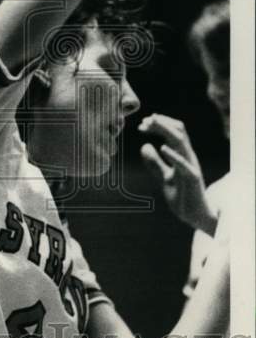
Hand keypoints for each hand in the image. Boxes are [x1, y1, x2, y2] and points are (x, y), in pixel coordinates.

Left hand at [139, 113, 216, 234]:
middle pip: (178, 131)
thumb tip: (144, 146)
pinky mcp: (193, 178)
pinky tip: (162, 148)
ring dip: (165, 131)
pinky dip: (173, 155)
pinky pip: (183, 164)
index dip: (159, 124)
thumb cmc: (182, 195)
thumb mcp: (164, 177)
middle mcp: (188, 157)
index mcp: (182, 155)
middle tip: (144, 121)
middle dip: (161, 123)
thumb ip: (155, 163)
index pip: (174, 132)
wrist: (194, 216)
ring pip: (181, 142)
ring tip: (151, 125)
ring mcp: (191, 166)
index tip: (143, 124)